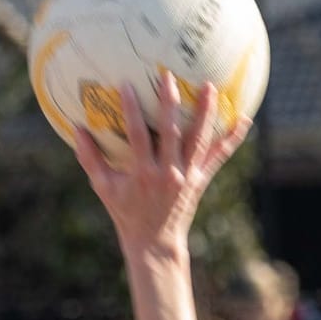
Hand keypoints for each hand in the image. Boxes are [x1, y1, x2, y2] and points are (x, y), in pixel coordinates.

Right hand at [71, 69, 242, 257]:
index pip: (137, 135)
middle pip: (171, 133)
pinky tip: (244, 120)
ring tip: (210, 87)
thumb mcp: (104, 188)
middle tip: (169, 77)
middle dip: (170, 104)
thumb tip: (76, 129)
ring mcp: (187, 176)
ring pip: (199, 140)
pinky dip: (232, 140)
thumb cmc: (126, 213)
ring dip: (206, 113)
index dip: (131, 110)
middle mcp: (168, 173)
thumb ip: (90, 159)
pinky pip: (218, 157)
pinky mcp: (200, 180)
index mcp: (142, 173)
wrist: (155, 242)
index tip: (126, 85)